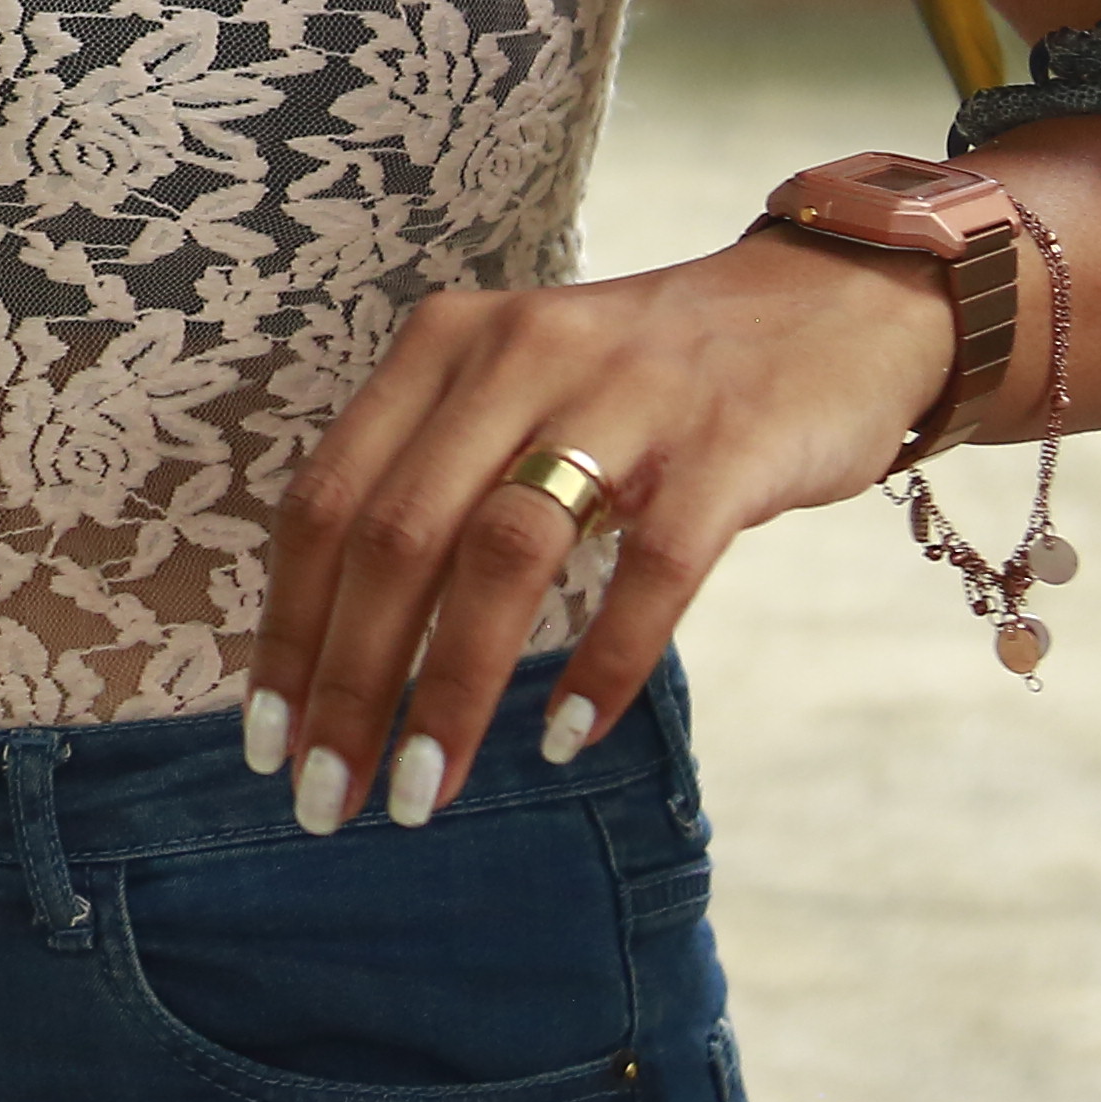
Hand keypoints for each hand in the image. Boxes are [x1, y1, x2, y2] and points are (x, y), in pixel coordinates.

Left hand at [244, 232, 950, 830]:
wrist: (835, 304)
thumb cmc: (650, 385)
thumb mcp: (518, 394)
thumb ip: (436, 484)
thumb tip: (337, 651)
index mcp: (445, 344)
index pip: (327, 498)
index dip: (288, 627)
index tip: (265, 739)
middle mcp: (519, 353)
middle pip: (397, 534)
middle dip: (350, 682)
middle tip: (326, 797)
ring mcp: (627, 394)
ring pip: (503, 552)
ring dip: (451, 689)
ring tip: (423, 792)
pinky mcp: (728, 443)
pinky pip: (652, 568)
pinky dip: (602, 661)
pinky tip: (566, 738)